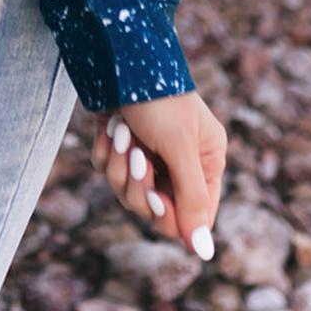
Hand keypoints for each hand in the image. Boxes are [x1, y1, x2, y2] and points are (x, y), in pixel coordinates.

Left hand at [89, 88, 227, 255]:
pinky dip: (104, 150)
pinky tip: (109, 126)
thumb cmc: (158, 99)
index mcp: (206, 161)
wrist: (117, 58)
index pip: (193, 216)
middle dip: (138, 183)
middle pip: (154, 208)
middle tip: (137, 154)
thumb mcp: (180, 148)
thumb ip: (192, 200)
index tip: (155, 197)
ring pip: (126, 192)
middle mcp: (179, 162)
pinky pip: (106, 170)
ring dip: (119, 163)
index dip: (170, 213)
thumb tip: (205, 252)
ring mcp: (147, 154)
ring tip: (122, 130)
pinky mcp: (119, 146)